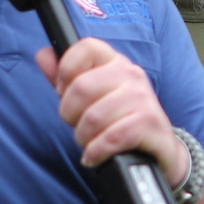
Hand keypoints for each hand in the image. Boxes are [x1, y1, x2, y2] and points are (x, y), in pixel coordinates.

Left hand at [34, 40, 187, 185]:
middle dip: (70, 115)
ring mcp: (143, 98)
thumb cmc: (120, 121)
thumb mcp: (93, 97)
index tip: (64, 91)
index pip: (86, 48)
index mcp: (115, 62)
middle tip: (79, 126)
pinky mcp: (149, 123)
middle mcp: (131, 75)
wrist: (159, 150)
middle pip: (81, 87)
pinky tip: (96, 156)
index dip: (66, 70)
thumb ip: (67, 77)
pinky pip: (111, 138)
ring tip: (91, 143)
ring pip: (94, 117)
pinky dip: (96, 152)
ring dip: (85, 138)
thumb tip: (43, 54)